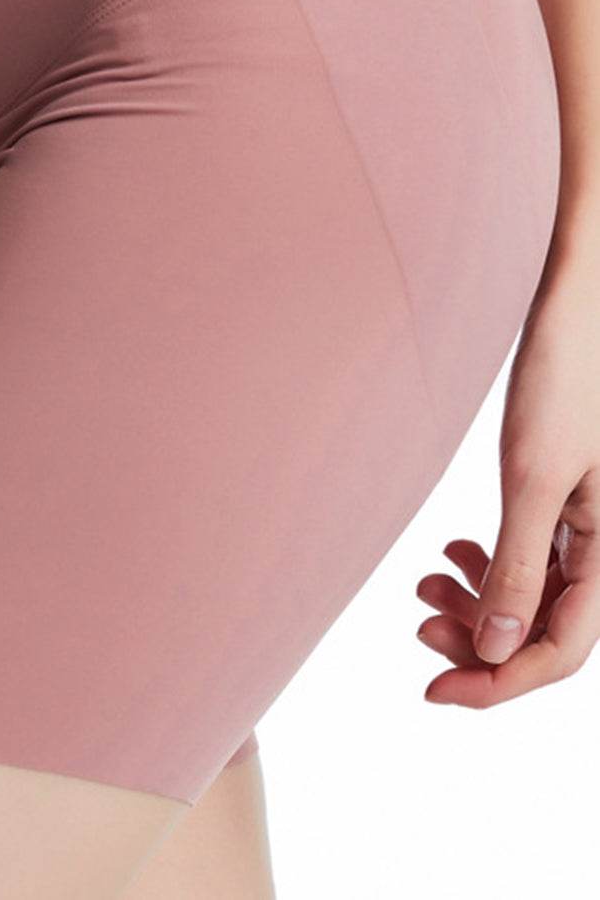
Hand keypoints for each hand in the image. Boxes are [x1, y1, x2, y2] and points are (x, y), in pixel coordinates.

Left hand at [415, 265, 599, 704]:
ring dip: (478, 603)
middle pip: (544, 633)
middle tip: (418, 624)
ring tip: (426, 582)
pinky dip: (489, 565)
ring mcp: (586, 525)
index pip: (560, 653)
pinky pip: (531, 559)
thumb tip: (493, 650)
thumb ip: (517, 565)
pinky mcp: (565, 499)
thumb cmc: (566, 378)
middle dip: (479, 642)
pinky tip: (454, 550)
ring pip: (532, 597)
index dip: (498, 683)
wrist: (581, 309)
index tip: (433, 692)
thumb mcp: (531, 475)